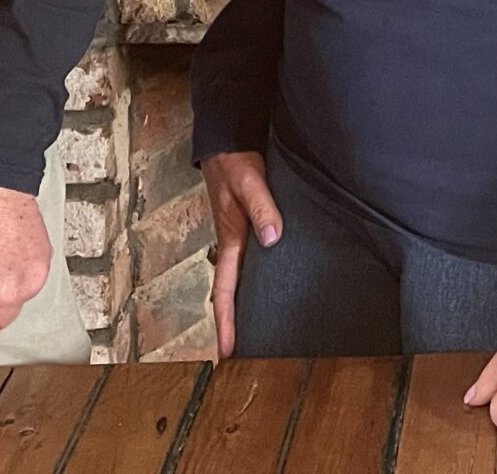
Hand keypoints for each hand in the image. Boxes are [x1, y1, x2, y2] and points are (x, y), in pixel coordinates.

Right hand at [203, 150, 284, 356]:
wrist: (226, 142)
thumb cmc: (235, 163)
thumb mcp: (249, 182)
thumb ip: (262, 208)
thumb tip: (273, 239)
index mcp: (230, 239)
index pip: (224, 290)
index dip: (226, 321)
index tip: (227, 352)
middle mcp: (233, 244)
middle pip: (230, 292)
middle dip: (234, 323)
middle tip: (244, 355)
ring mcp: (239, 237)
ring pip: (240, 279)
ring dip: (244, 304)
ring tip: (260, 331)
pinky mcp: (248, 228)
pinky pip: (249, 263)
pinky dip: (255, 280)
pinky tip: (272, 285)